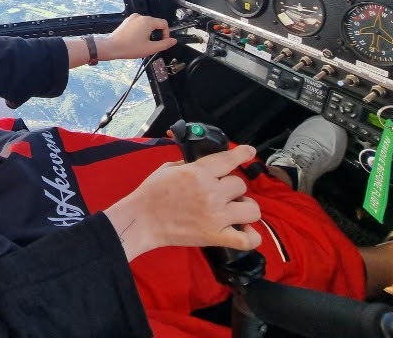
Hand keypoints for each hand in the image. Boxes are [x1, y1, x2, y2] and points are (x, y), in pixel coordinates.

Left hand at [98, 13, 174, 60]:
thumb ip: (164, 44)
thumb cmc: (129, 48)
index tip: (163, 41)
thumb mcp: (150, 48)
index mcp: (148, 21)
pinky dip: (140, 31)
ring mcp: (132, 18)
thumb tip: (173, 41)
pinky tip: (135, 40)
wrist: (112, 47)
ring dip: (148, 33)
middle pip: (155, 23)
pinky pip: (138, 24)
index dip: (166, 33)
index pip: (164, 23)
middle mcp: (140, 17)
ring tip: (142, 43)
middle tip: (151, 45)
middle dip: (156, 34)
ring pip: (146, 24)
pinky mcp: (127, 21)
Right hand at [103, 144, 261, 261]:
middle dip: (232, 188)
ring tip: (234, 210)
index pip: (229, 159)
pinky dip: (251, 236)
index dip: (243, 153)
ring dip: (244, 208)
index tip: (250, 152)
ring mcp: (216, 216)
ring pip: (252, 209)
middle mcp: (211, 192)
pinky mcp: (215, 236)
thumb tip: (205, 166)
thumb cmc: (151, 193)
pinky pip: (247, 239)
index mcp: (199, 172)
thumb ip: (190, 165)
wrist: (141, 220)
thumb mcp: (168, 168)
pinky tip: (246, 231)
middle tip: (222, 193)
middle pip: (240, 184)